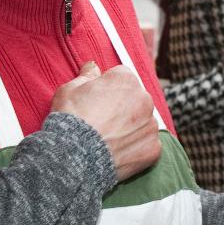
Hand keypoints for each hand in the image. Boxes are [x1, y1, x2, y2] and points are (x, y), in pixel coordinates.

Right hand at [51, 62, 160, 180]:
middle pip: (135, 99)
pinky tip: (117, 152)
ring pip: (142, 122)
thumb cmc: (71, 120)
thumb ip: (86, 76)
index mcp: (126, 80)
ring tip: (108, 139)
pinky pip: (146, 144)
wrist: (74, 158)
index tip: (97, 101)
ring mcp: (151, 124)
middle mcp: (144, 99)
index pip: (121, 78)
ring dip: (130, 127)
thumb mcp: (70, 89)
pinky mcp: (153, 148)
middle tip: (102, 122)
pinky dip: (135, 148)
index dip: (107, 89)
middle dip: (122, 107)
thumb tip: (92, 66)